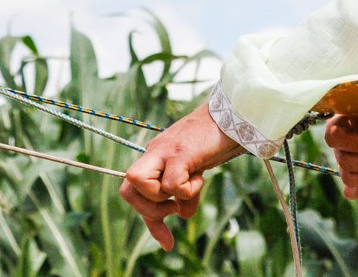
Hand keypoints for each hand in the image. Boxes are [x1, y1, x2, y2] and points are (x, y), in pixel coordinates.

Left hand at [120, 105, 241, 250]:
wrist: (230, 115)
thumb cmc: (212, 141)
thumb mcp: (193, 169)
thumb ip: (183, 192)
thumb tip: (182, 215)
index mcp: (153, 157)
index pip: (132, 191)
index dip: (147, 218)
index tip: (167, 241)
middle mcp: (153, 154)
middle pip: (127, 189)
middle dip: (150, 210)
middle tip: (174, 208)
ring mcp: (165, 152)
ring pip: (142, 185)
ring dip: (168, 198)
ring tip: (191, 185)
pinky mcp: (181, 152)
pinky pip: (171, 183)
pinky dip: (186, 190)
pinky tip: (199, 176)